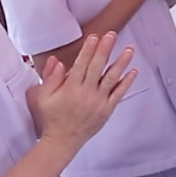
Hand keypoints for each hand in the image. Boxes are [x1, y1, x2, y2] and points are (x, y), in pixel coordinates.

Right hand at [27, 33, 136, 150]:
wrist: (62, 141)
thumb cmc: (51, 118)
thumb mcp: (43, 97)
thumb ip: (50, 78)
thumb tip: (56, 60)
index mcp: (70, 89)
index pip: (81, 64)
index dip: (89, 50)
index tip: (94, 37)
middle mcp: (86, 94)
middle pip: (97, 67)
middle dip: (105, 50)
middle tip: (112, 35)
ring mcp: (98, 102)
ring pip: (111, 78)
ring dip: (121, 63)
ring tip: (129, 49)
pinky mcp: (107, 110)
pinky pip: (118, 94)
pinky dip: (126, 82)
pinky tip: (133, 71)